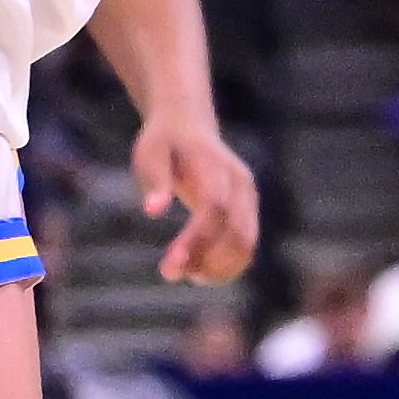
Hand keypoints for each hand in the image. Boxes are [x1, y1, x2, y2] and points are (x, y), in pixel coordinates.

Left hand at [138, 107, 261, 285]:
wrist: (188, 123)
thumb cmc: (164, 142)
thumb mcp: (149, 153)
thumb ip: (155, 180)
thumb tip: (153, 212)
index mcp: (215, 167)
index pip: (214, 209)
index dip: (196, 240)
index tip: (168, 265)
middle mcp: (239, 183)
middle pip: (237, 232)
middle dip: (207, 261)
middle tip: (168, 273)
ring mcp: (248, 197)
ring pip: (247, 243)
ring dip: (219, 268)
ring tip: (185, 274)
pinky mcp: (248, 210)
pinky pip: (246, 245)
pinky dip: (227, 265)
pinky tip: (199, 270)